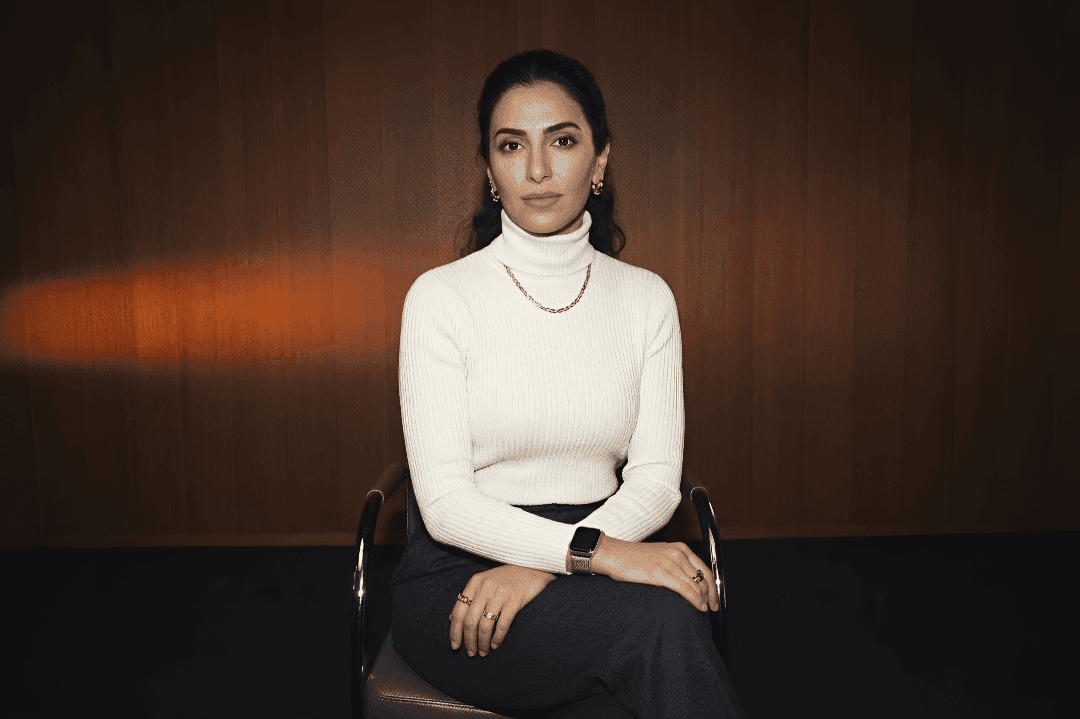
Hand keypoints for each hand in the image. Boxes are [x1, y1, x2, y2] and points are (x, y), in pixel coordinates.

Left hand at [449, 564, 556, 656]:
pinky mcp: (515, 599)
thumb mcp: (484, 582)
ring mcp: (501, 593)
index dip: (455, 631)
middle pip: (470, 620)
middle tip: (471, 653)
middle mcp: (486, 587)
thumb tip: (451, 618)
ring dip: (482, 642)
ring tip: (483, 652)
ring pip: (485, 625)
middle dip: (469, 641)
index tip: (455, 646)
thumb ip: (469, 597)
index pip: (459, 611)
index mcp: (475, 582)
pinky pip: (503, 624)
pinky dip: (498, 637)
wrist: (532, 567)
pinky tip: (496, 645)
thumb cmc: (505, 578)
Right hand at [591, 536, 718, 612]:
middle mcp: (677, 554)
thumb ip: (676, 564)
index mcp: (680, 548)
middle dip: (711, 595)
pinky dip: (695, 600)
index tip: (714, 598)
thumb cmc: (633, 558)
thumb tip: (689, 581)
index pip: (705, 569)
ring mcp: (669, 563)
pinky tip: (699, 607)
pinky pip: (685, 589)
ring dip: (704, 600)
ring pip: (696, 585)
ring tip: (705, 610)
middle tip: (713, 607)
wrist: (613, 554)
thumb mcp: (660, 555)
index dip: (713, 586)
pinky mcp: (660, 573)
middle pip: (704, 578)